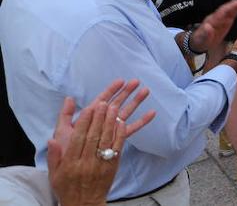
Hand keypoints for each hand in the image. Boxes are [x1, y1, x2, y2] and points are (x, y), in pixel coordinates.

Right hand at [48, 80, 155, 205]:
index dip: (84, 123)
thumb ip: (54, 156)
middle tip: (104, 103)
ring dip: (111, 122)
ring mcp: (100, 164)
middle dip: (99, 118)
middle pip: (94, 137)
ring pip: (107, 140)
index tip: (89, 108)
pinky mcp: (112, 166)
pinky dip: (120, 134)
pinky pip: (117, 148)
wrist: (84, 204)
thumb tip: (51, 139)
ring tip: (114, 107)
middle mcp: (86, 163)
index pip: (78, 139)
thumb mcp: (54, 174)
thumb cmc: (67, 187)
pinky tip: (122, 122)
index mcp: (70, 163)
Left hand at [189, 0, 236, 54]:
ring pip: (232, 8)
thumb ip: (205, 34)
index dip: (233, 6)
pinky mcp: (225, 21)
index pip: (224, 11)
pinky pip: (233, 12)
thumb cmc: (199, 42)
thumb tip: (208, 27)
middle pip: (230, 7)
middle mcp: (218, 17)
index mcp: (213, 21)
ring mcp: (222, 18)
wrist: (197, 43)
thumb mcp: (201, 41)